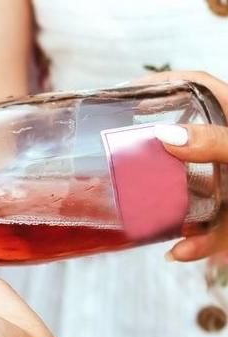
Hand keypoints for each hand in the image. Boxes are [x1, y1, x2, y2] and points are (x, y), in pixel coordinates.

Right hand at [133, 70, 227, 260]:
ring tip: (139, 211)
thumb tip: (166, 137)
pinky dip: (198, 246)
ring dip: (166, 205)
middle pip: (184, 138)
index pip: (196, 85)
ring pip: (192, 189)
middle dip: (150, 151)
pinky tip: (181, 253)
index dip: (161, 83)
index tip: (125, 93)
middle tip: (118, 157)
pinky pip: (214, 232)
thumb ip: (217, 142)